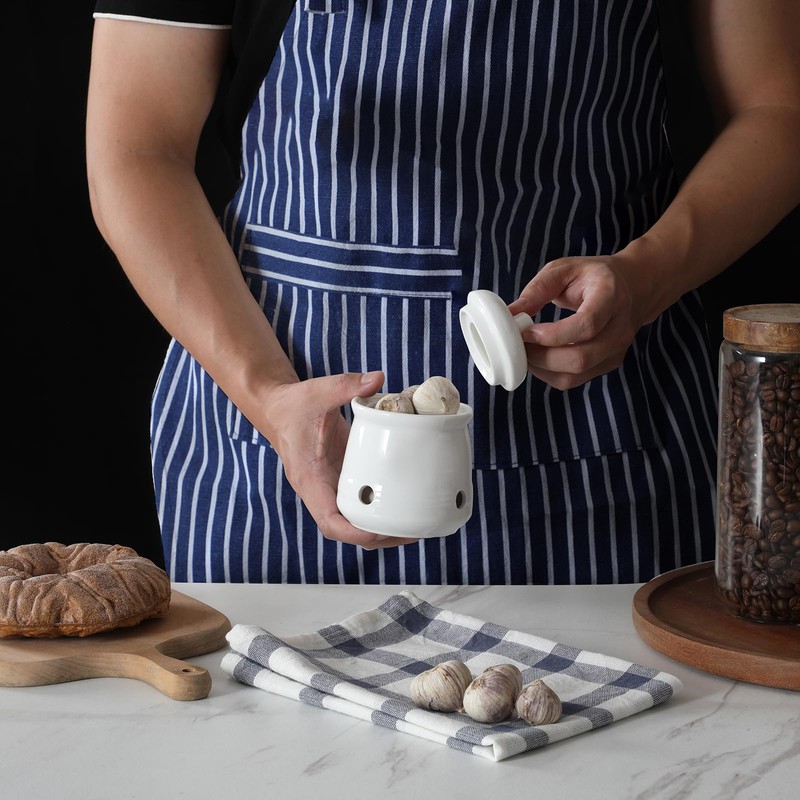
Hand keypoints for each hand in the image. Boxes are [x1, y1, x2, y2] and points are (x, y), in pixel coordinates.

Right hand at [257, 371, 418, 548]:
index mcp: (310, 479)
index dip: (353, 531)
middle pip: (347, 530)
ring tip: (416, 526)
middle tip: (413, 530)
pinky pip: (360, 505)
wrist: (280, 410)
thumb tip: (378, 379)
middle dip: (378, 536)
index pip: (328, 519)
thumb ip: (346, 385)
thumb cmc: (294, 405)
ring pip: (355, 523)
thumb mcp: (318, 392)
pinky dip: (380, 511)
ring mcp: (331, 489)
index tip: (379, 532)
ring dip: (382, 529)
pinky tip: (405, 506)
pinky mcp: (342, 481)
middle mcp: (320, 491)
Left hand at [508, 252, 647, 390]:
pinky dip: (549, 374)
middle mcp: (619, 328)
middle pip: (580, 357)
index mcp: (611, 298)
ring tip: (525, 351)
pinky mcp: (609, 364)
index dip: (553, 335)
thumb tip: (510, 314)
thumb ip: (538, 289)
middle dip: (541, 356)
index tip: (526, 331)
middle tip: (518, 344)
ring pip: (576, 374)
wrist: (634, 287)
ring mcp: (617, 350)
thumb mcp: (565, 269)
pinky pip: (575, 379)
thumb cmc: (594, 276)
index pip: (587, 325)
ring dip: (542, 368)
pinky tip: (538, 358)